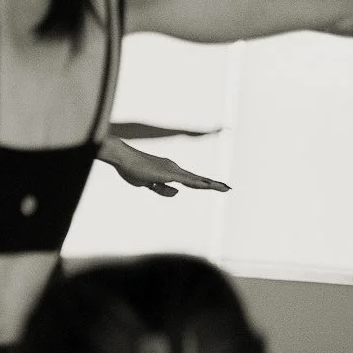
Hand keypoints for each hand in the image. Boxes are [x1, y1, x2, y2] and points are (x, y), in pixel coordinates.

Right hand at [103, 138, 228, 197]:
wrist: (124, 159)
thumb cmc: (132, 169)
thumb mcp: (147, 184)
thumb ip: (162, 189)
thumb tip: (178, 193)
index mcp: (169, 171)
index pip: (190, 180)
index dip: (202, 183)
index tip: (214, 186)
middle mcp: (174, 169)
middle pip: (197, 178)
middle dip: (213, 184)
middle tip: (228, 188)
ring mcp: (173, 170)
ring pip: (196, 179)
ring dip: (212, 184)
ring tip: (226, 188)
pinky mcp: (169, 173)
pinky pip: (187, 180)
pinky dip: (199, 183)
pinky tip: (208, 186)